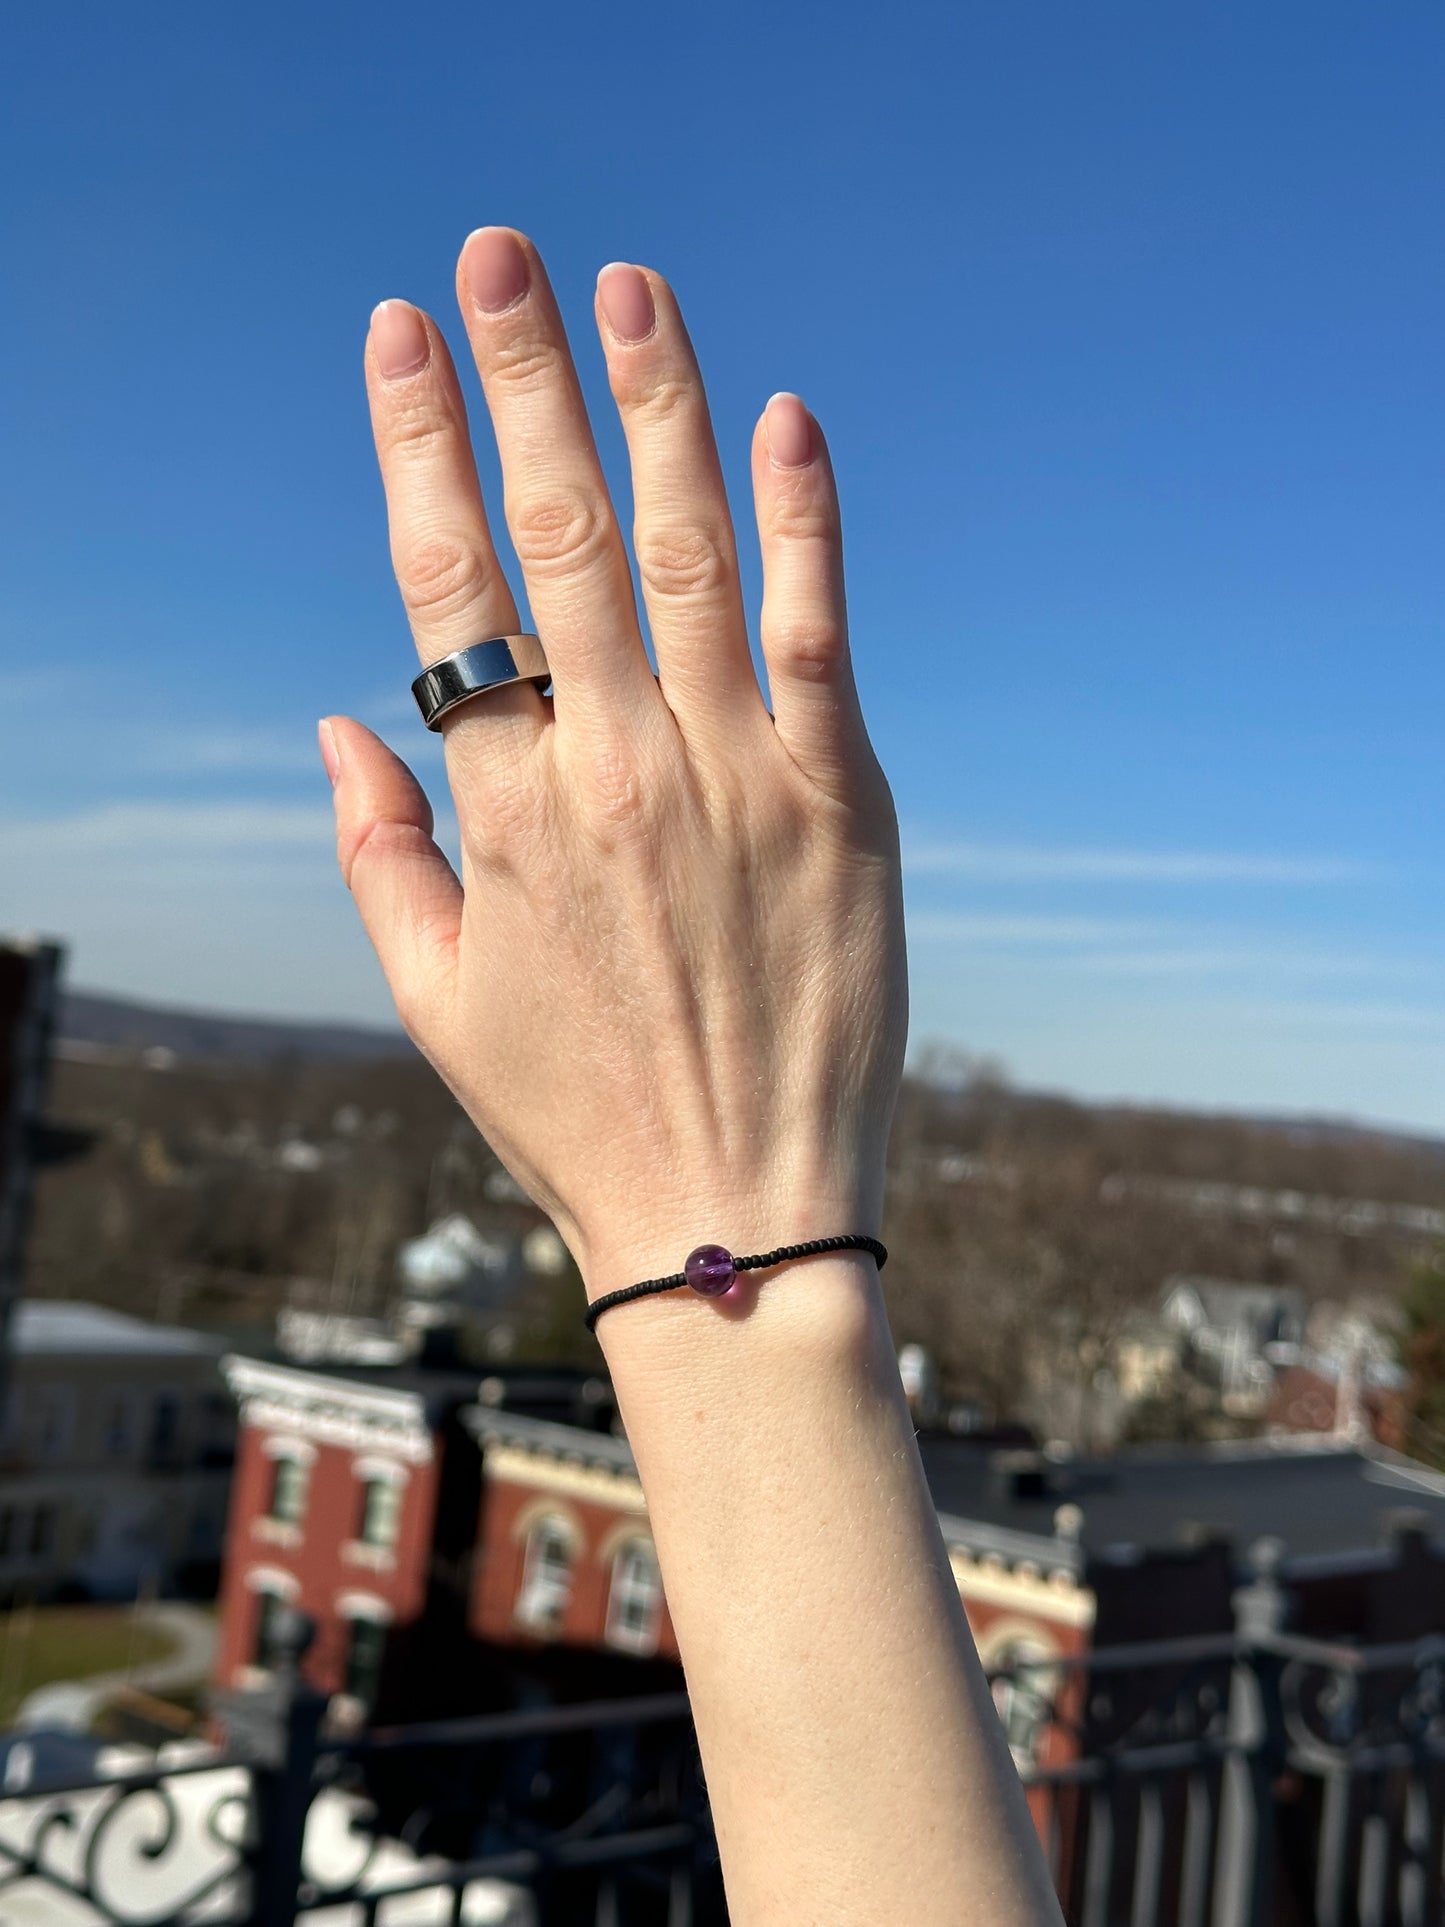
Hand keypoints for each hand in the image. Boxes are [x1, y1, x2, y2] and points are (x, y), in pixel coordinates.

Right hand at [323, 228, 906, 1296]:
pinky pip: (820, 631)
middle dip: (523, 377)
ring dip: (656, 406)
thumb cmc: (576, 1112)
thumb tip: (340, 715)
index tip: (399, 336)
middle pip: (558, 533)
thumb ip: (377, 849)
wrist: (736, 1213)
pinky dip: (804, 520)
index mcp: (509, 810)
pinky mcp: (843, 802)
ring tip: (630, 288)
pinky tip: (783, 418)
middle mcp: (618, 767)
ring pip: (688, 552)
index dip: (418, 444)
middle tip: (499, 256)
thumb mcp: (435, 998)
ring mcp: (740, 775)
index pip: (446, 586)